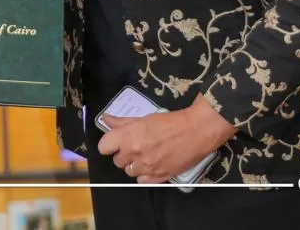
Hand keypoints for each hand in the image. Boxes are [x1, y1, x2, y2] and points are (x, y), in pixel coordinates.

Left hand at [98, 95, 235, 183]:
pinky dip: (145, 175)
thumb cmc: (171, 121)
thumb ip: (123, 122)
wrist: (196, 131)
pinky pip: (142, 181)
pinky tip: (152, 165)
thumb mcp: (144, 118)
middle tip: (135, 146)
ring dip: (134, 164)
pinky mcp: (159, 177)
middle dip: (124, 154)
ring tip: (146, 155)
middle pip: (117, 161)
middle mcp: (135, 153)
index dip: (109, 144)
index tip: (115, 142)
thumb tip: (106, 119)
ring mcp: (147, 167)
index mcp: (129, 136)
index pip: (104, 147)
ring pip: (129, 172)